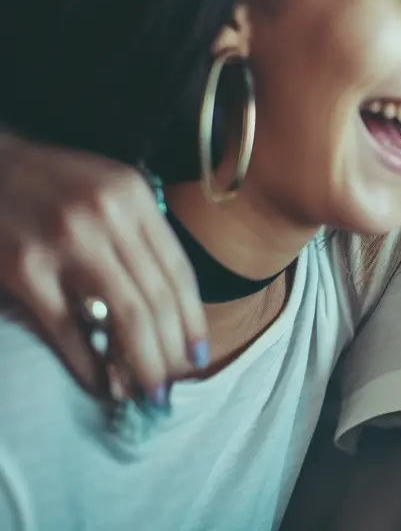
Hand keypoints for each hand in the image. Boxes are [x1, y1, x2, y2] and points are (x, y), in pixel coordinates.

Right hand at [0, 130, 207, 403]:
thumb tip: (169, 307)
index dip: (193, 320)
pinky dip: (90, 363)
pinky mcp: (25, 268)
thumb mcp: (104, 190)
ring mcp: (66, 241)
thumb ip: (138, 235)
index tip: (199, 355)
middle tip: (172, 386)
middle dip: (170, 351)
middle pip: (157, 298)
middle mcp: (107, 215)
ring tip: (149, 392)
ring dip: (142, 363)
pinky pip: (69, 328)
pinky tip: (102, 384)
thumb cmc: (47, 184)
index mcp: (133, 196)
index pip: (178, 270)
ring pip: (125, 315)